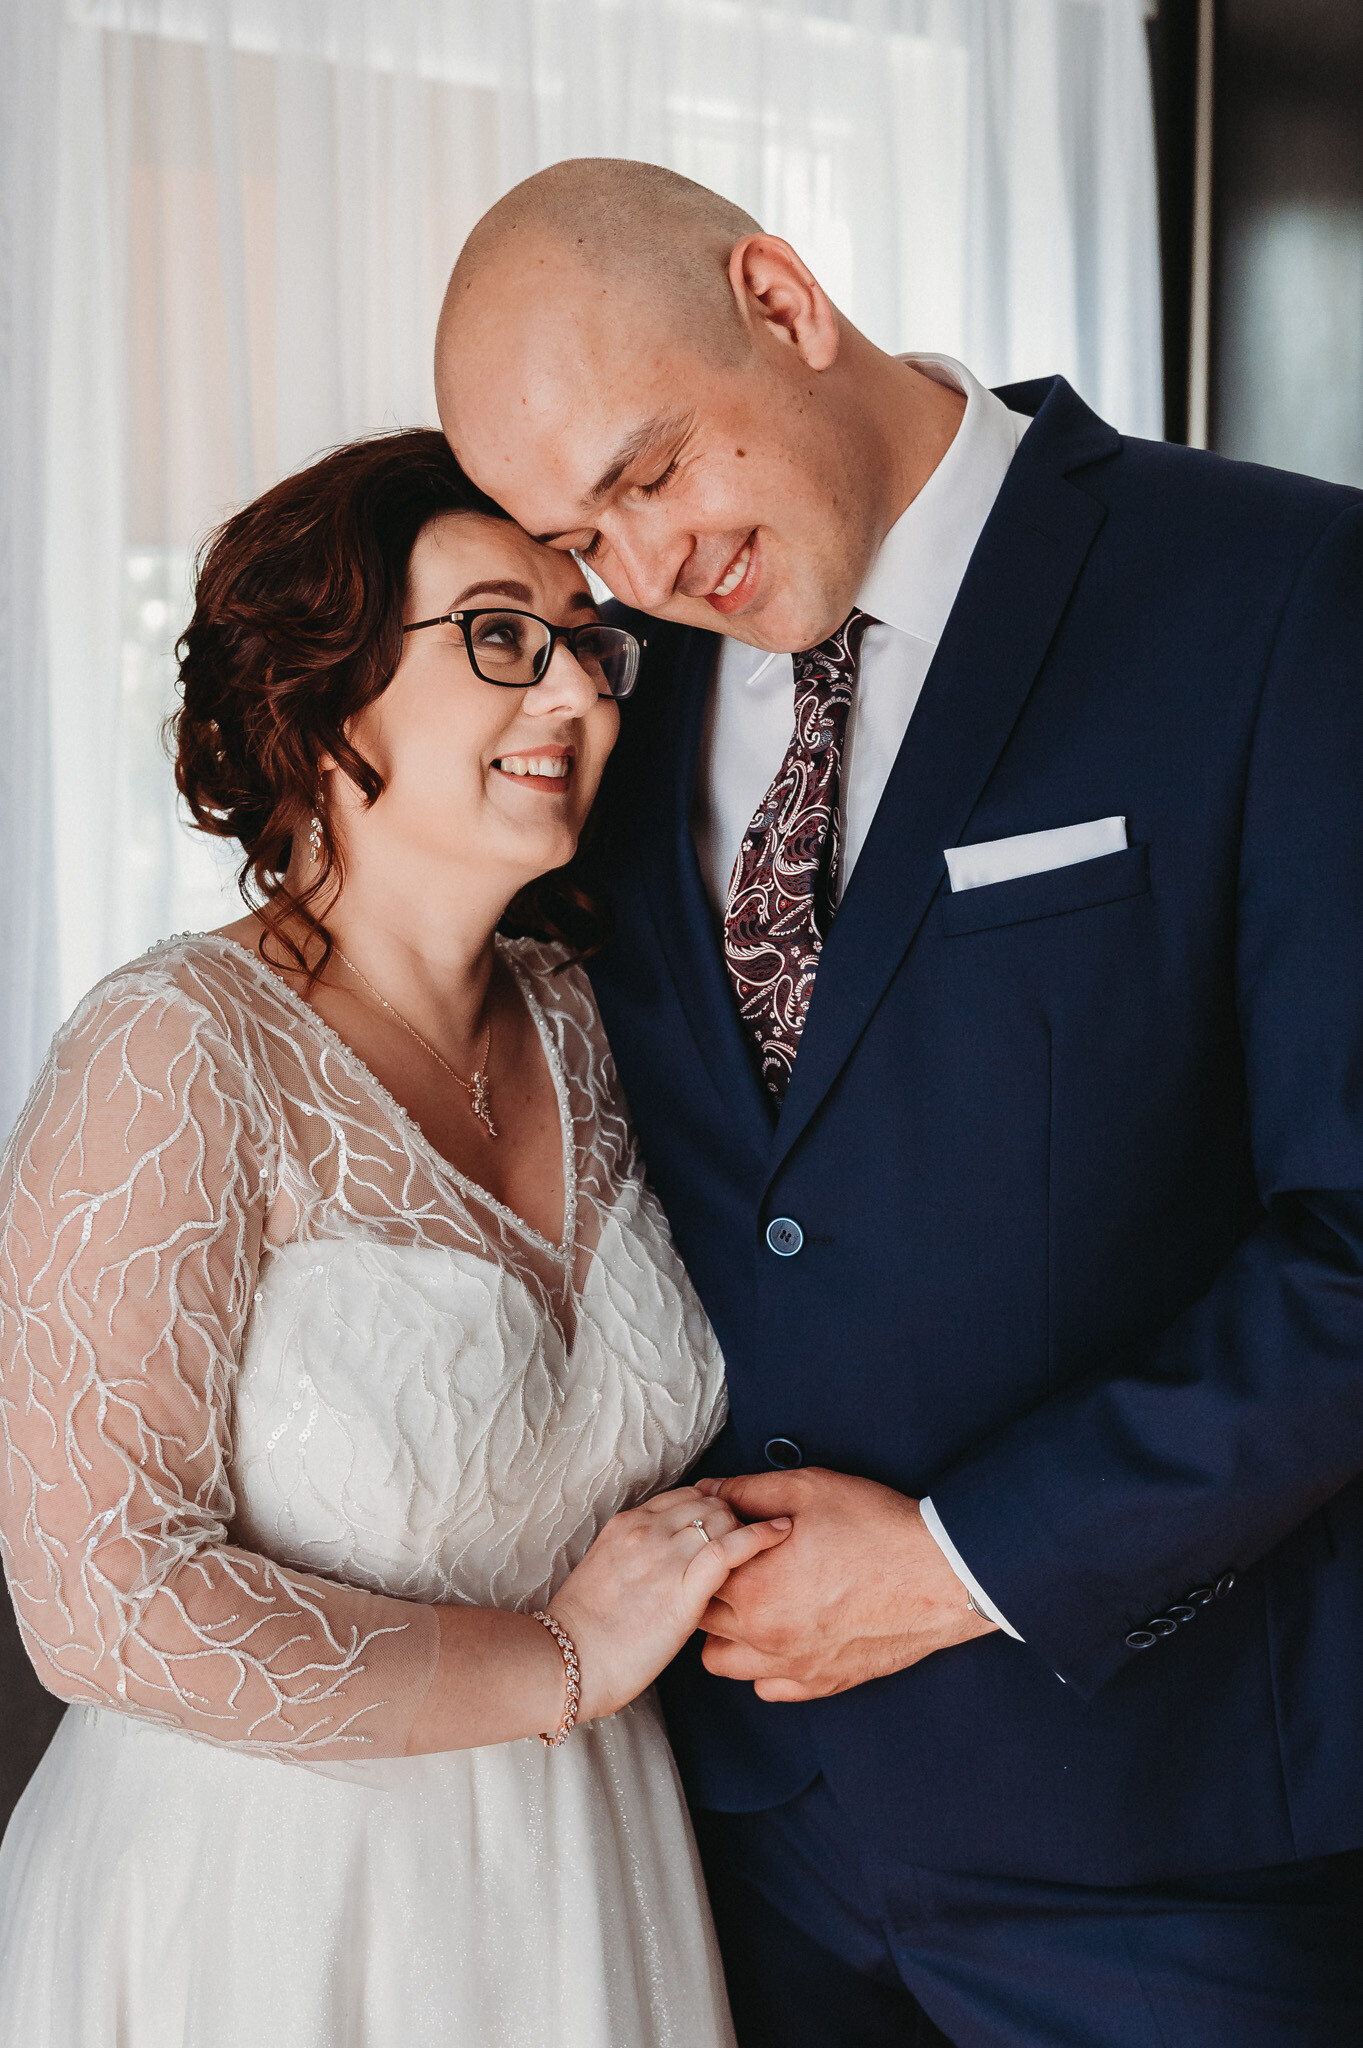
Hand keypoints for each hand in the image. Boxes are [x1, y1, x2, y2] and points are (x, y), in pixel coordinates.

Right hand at [549, 1486, 791, 1721]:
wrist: (568, 1661)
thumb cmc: (585, 1631)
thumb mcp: (605, 1573)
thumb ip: (637, 1555)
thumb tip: (667, 1561)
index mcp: (626, 1524)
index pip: (683, 1496)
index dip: (710, 1506)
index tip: (725, 1523)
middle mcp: (647, 1530)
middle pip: (708, 1502)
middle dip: (732, 1516)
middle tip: (746, 1541)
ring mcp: (665, 1555)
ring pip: (722, 1518)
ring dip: (746, 1527)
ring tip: (762, 1546)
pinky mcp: (684, 1587)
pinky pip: (731, 1547)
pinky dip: (761, 1535)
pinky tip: (780, 1533)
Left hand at [694, 1468, 995, 1700]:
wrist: (940, 1574)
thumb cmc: (877, 1528)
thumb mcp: (808, 1490)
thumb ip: (748, 1491)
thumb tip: (709, 1491)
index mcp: (754, 1586)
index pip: (695, 1572)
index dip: (705, 1546)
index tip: (724, 1531)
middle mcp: (764, 1636)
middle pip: (700, 1617)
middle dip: (708, 1587)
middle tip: (737, 1561)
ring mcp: (792, 1666)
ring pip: (722, 1661)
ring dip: (726, 1631)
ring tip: (753, 1600)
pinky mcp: (821, 1684)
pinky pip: (766, 1687)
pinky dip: (764, 1664)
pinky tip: (783, 1631)